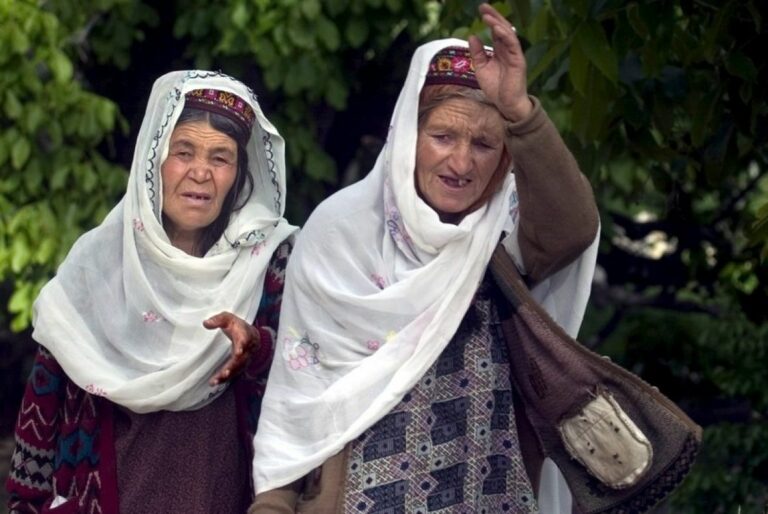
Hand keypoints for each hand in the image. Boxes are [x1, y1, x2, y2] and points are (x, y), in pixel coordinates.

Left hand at [204, 311, 260, 385]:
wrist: (251, 336)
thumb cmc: (238, 327)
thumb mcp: (228, 318)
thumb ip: (218, 319)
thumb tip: (206, 323)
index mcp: (244, 336)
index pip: (245, 341)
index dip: (242, 346)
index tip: (239, 352)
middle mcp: (246, 350)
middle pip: (241, 359)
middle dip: (233, 366)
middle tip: (225, 373)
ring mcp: (243, 359)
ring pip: (236, 369)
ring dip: (227, 376)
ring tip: (215, 381)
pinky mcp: (239, 366)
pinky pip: (232, 373)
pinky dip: (224, 379)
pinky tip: (214, 382)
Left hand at [468, 3, 532, 121]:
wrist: (505, 104)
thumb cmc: (496, 88)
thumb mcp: (481, 68)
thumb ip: (478, 53)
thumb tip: (472, 36)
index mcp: (500, 50)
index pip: (495, 31)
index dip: (489, 20)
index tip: (480, 10)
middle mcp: (508, 50)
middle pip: (502, 28)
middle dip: (493, 16)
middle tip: (483, 6)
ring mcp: (514, 54)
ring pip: (507, 34)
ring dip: (498, 24)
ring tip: (488, 16)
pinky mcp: (518, 61)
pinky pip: (512, 45)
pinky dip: (505, 36)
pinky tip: (497, 29)